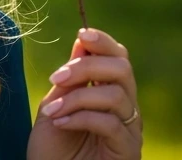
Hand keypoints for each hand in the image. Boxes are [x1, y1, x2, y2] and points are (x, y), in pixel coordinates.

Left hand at [27, 28, 141, 159]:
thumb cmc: (52, 148)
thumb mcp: (55, 104)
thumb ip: (70, 78)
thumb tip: (83, 40)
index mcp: (110, 93)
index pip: (119, 58)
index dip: (104, 42)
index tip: (82, 34)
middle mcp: (126, 109)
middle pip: (122, 69)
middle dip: (87, 67)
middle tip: (56, 77)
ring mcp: (129, 130)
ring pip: (115, 95)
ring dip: (76, 97)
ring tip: (51, 110)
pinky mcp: (128, 150)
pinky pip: (110, 123)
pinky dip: (80, 117)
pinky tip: (60, 123)